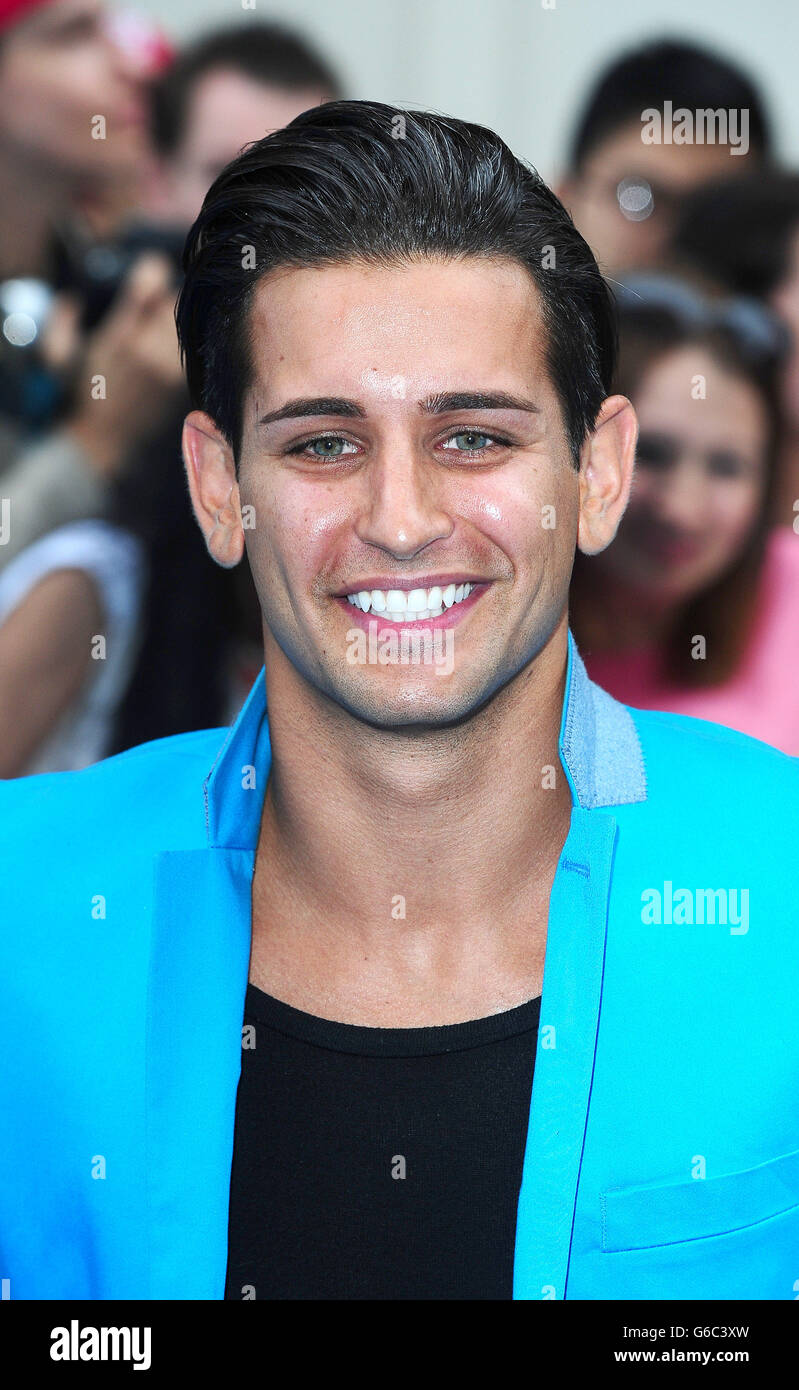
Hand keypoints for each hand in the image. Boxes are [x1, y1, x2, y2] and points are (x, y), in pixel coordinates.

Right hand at [65, 253, 183, 475]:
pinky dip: (191, 341)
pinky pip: (196, 350)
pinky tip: (181, 342)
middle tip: (163, 296)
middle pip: (179, 298)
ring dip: (182, 317)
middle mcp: (149, 348)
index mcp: (120, 334)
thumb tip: (75, 296)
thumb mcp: (56, 354)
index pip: (151, 280)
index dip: (152, 270)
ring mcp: (169, 368)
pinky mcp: (180, 384)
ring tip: (171, 319)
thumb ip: (61, 318)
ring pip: (190, 323)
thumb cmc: (75, 395)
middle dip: (171, 292)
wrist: (100, 441)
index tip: (148, 273)